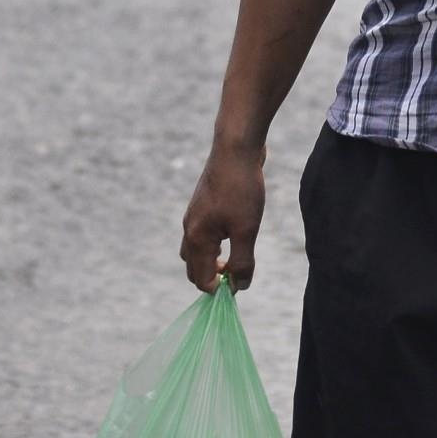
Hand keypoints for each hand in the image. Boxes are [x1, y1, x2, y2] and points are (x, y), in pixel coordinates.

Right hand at [179, 142, 264, 291]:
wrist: (236, 148)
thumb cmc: (241, 189)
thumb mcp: (246, 230)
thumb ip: (242, 262)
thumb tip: (239, 287)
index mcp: (197, 238)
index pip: (201, 279)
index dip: (220, 289)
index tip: (242, 280)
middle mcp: (190, 228)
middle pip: (194, 268)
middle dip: (213, 277)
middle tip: (239, 270)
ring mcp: (195, 215)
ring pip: (197, 251)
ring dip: (213, 261)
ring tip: (237, 254)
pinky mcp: (203, 205)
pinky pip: (204, 235)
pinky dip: (215, 245)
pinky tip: (235, 234)